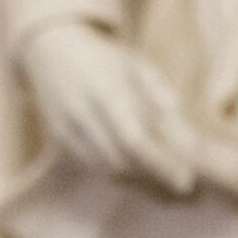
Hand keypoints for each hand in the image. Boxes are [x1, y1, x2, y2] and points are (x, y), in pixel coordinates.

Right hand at [18, 20, 204, 195]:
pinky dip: (117, 171)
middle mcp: (82, 113)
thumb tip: (186, 134)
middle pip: (121, 160)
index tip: (186, 180)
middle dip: (153, 176)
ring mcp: (67, 128)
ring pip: (107, 167)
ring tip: (164, 179)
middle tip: (183, 187)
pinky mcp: (59, 139)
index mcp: (106, 92)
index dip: (161, 163)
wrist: (52, 50)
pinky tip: (137, 169)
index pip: (135, 139)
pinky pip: (93, 166)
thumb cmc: (106, 59)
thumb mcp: (138, 65)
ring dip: (137, 177)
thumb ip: (163, 96)